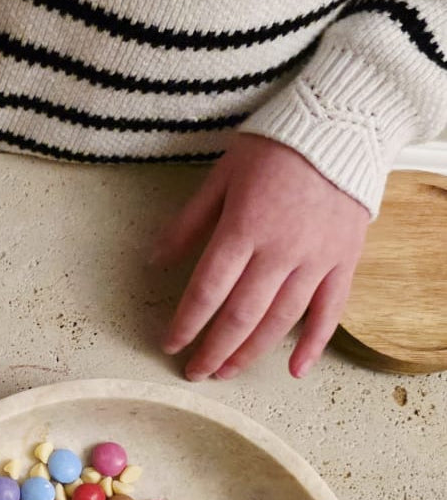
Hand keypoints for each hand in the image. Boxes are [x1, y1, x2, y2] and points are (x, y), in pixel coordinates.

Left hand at [154, 132, 368, 380]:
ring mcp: (316, 258)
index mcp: (243, 228)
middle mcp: (281, 250)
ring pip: (280, 319)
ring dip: (250, 352)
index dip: (186, 323)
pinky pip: (330, 311)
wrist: (342, 127)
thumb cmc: (273, 148)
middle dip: (214, 349)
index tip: (170, 345)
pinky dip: (313, 344)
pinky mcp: (345, 260)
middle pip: (241, 314)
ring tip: (226, 372)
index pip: (207, 290)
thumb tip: (154, 261)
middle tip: (194, 372)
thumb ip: (188, 223)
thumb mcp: (220, 177)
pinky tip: (295, 370)